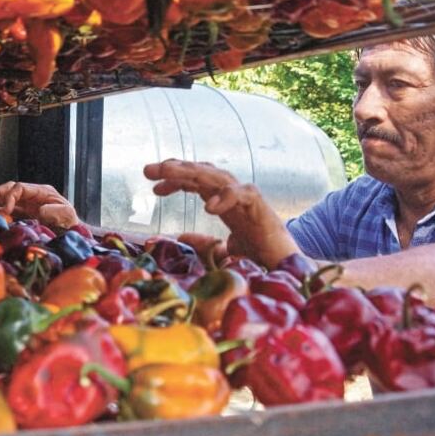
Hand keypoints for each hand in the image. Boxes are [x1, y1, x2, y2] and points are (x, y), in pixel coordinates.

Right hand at [0, 181, 79, 228]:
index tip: (6, 210)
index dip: (10, 196)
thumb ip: (54, 211)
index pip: (20, 188)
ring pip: (6, 198)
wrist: (71, 232)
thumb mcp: (66, 214)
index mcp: (41, 191)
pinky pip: (7, 210)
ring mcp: (26, 204)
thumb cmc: (70, 222)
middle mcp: (31, 195)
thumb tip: (39, 210)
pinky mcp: (23, 214)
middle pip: (9, 189)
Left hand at [144, 159, 299, 266]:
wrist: (286, 266)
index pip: (196, 182)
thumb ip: (203, 243)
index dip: (174, 180)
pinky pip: (242, 194)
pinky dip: (225, 197)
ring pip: (216, 177)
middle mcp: (233, 195)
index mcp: (223, 201)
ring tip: (168, 172)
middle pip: (200, 174)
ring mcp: (246, 198)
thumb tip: (180, 237)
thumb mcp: (223, 250)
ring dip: (191, 172)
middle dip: (174, 169)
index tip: (152, 186)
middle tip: (148, 170)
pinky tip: (208, 206)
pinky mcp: (261, 207)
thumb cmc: (258, 255)